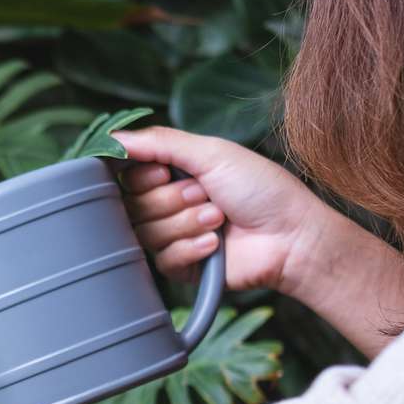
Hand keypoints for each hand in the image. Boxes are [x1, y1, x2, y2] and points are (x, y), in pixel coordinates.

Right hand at [113, 126, 403, 357]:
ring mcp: (174, 236)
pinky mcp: (181, 267)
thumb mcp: (212, 153)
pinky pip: (163, 259)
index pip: (127, 175)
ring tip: (219, 218)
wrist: (291, 236)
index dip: (142, 176)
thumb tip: (112, 136)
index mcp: (174, 174)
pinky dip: (192, 248)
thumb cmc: (261, 188)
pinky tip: (217, 244)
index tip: (166, 172)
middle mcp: (169, 204)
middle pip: (132, 205)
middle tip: (207, 195)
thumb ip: (159, 142)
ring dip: (186, 222)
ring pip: (146, 233)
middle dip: (172, 199)